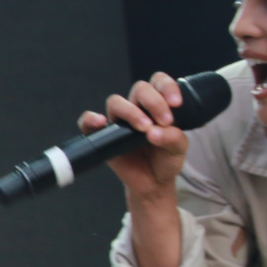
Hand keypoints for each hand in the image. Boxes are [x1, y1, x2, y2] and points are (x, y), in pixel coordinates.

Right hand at [77, 72, 188, 200]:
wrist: (153, 183)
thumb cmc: (165, 160)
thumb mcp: (178, 150)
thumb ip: (173, 138)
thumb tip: (155, 132)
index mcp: (157, 105)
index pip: (158, 83)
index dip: (167, 86)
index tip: (176, 103)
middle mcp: (137, 108)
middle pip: (139, 89)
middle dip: (153, 101)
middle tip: (164, 121)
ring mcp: (118, 121)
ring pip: (116, 102)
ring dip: (130, 111)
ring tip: (144, 128)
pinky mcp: (103, 136)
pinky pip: (87, 123)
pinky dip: (90, 119)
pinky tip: (101, 123)